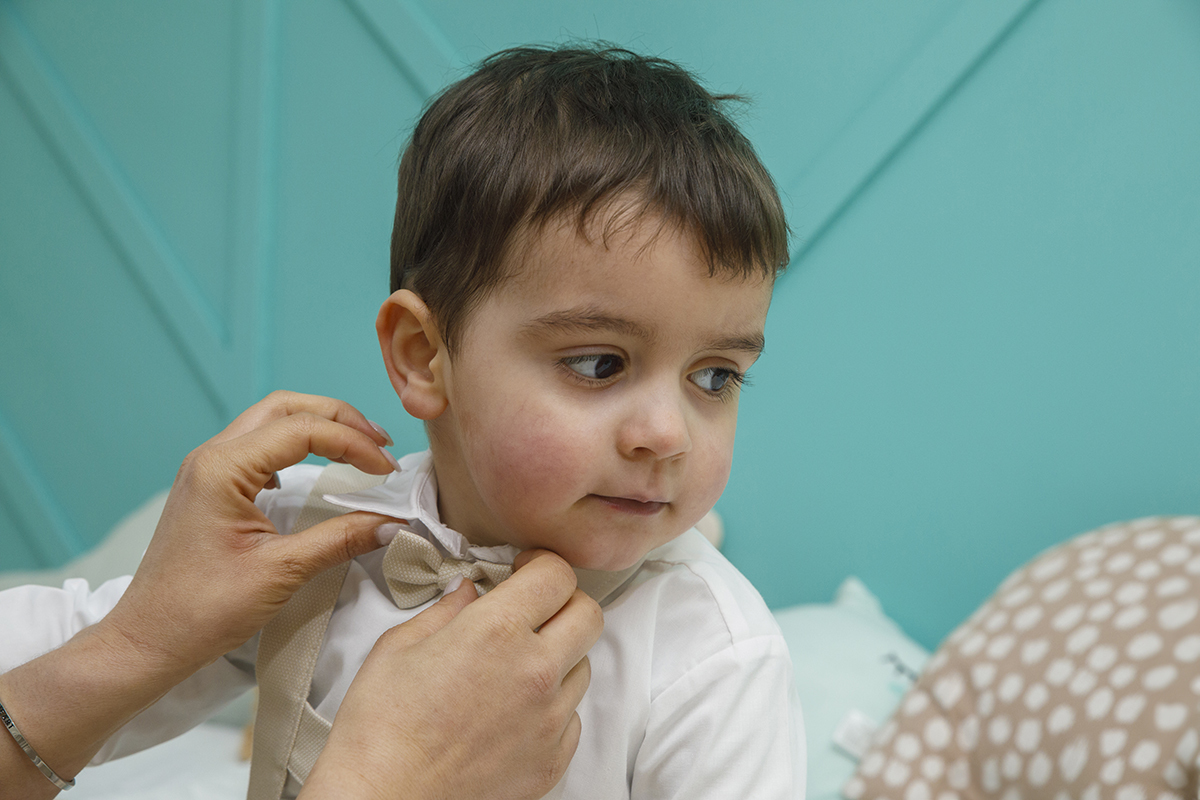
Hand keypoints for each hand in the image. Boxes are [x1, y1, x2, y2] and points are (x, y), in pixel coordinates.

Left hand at [98, 391, 399, 678]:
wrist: (149, 641)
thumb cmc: (202, 610)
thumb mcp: (281, 572)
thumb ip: (340, 540)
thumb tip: (393, 524)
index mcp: (223, 469)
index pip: (303, 430)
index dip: (354, 444)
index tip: (388, 472)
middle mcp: (211, 457)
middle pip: (286, 408)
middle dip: (339, 418)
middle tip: (380, 443)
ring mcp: (207, 470)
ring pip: (271, 422)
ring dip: (318, 427)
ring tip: (359, 449)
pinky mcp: (210, 488)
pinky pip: (258, 447)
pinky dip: (296, 446)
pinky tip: (318, 471)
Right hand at [301, 550, 604, 799]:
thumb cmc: (379, 728)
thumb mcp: (400, 646)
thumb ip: (447, 609)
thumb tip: (469, 592)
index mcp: (496, 631)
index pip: (556, 575)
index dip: (541, 565)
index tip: (524, 570)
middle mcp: (535, 672)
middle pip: (588, 615)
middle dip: (563, 603)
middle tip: (533, 609)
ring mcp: (549, 720)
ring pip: (582, 667)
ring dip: (558, 657)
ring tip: (513, 668)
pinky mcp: (551, 761)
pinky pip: (572, 717)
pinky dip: (551, 707)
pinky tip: (513, 711)